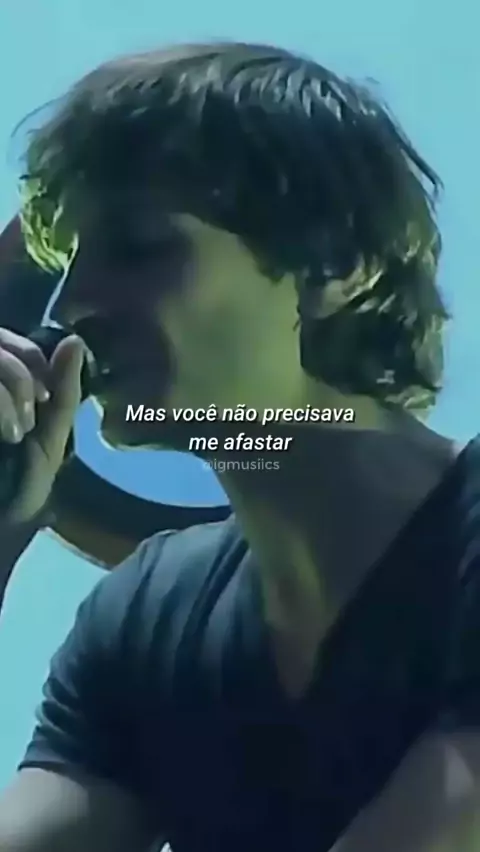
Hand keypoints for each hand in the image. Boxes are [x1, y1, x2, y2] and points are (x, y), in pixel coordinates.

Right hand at [0, 328, 83, 524]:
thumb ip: (64, 389)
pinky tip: (7, 434)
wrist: (0, 525)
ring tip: (15, 433)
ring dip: (9, 390)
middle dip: (19, 374)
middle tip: (30, 418)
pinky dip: (0, 404)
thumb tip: (76, 340)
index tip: (46, 393)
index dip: (28, 356)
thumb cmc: (22, 482)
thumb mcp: (50, 433)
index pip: (5, 340)